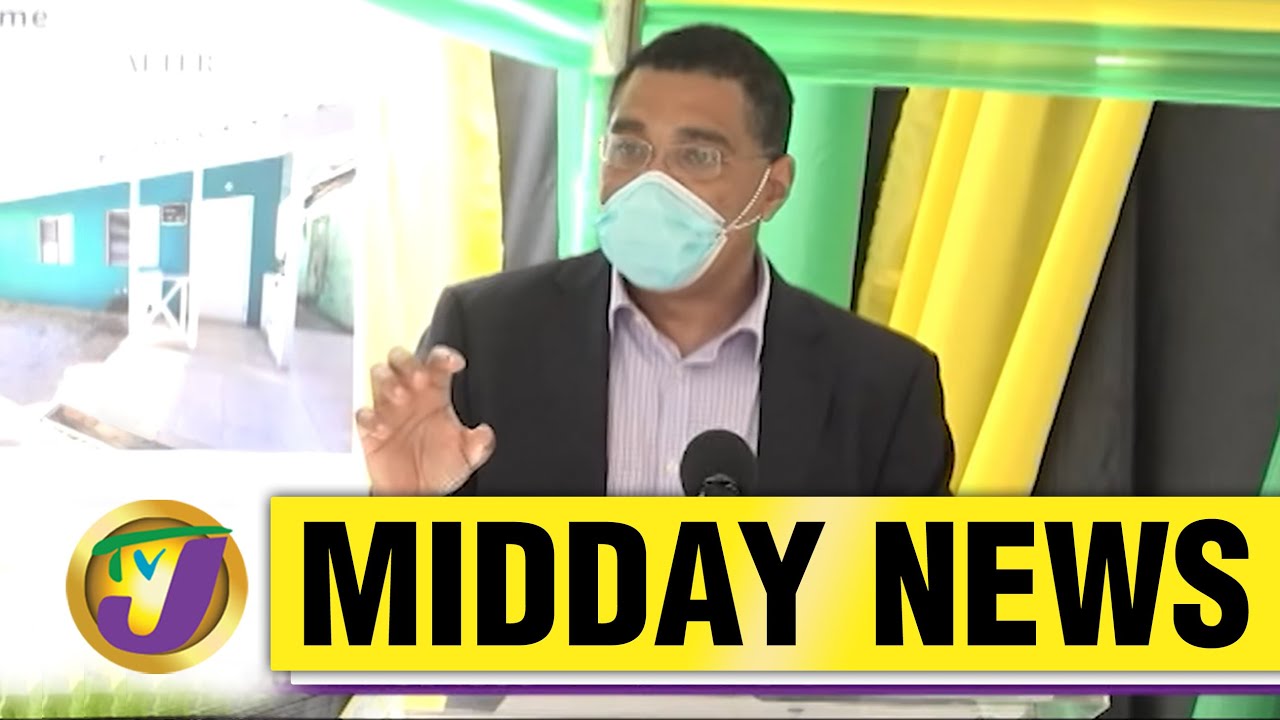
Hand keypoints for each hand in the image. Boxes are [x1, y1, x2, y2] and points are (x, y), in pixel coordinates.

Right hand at [356, 345, 495, 494]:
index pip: (436, 363)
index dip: (444, 357)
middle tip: (419, 377)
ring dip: (387, 381)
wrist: (419, 492)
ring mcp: (388, 408)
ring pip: (379, 376)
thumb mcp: (467, 456)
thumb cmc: (441, 467)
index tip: (454, 363)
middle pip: (402, 360)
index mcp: (435, 392)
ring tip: (399, 396)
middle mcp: (410, 393)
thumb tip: (484, 433)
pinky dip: (370, 417)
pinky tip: (383, 428)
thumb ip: (478, 444)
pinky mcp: (370, 429)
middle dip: (408, 362)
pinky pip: (363, 414)